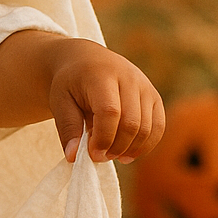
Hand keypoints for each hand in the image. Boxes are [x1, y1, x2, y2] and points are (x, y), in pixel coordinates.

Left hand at [47, 39, 165, 164]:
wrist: (87, 59)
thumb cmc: (71, 82)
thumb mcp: (59, 100)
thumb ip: (67, 127)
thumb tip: (74, 157)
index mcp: (101, 75)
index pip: (110, 112)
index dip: (103, 138)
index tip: (92, 154)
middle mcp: (128, 78)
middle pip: (131, 123)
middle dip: (116, 147)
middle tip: (99, 156)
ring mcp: (145, 86)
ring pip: (147, 128)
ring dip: (130, 149)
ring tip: (110, 155)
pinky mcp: (154, 96)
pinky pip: (158, 127)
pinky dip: (145, 145)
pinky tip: (127, 153)